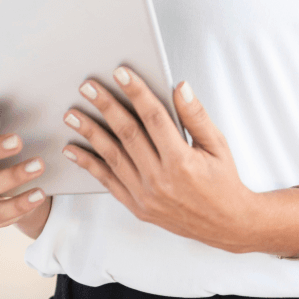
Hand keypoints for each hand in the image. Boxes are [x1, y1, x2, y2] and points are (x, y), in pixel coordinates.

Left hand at [62, 69, 256, 252]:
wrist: (226, 225)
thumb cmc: (223, 181)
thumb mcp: (217, 144)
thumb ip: (196, 115)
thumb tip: (180, 87)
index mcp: (182, 161)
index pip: (154, 117)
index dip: (136, 92)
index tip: (121, 73)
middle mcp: (160, 180)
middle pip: (127, 134)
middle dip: (105, 106)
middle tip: (87, 86)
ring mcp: (145, 196)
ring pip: (112, 156)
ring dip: (90, 132)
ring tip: (72, 114)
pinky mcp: (137, 207)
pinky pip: (107, 181)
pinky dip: (88, 164)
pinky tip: (74, 149)